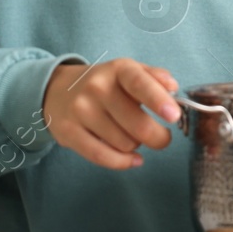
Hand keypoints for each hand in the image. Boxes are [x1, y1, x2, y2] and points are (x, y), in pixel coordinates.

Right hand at [42, 58, 179, 169]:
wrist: (58, 89)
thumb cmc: (106, 83)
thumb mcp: (129, 71)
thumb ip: (154, 77)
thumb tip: (173, 87)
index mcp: (119, 69)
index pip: (139, 83)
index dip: (158, 100)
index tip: (174, 116)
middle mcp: (97, 88)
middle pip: (137, 125)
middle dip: (158, 137)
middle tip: (162, 138)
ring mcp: (81, 110)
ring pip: (124, 143)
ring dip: (135, 145)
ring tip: (131, 135)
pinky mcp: (68, 132)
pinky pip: (102, 156)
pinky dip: (123, 162)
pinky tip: (132, 159)